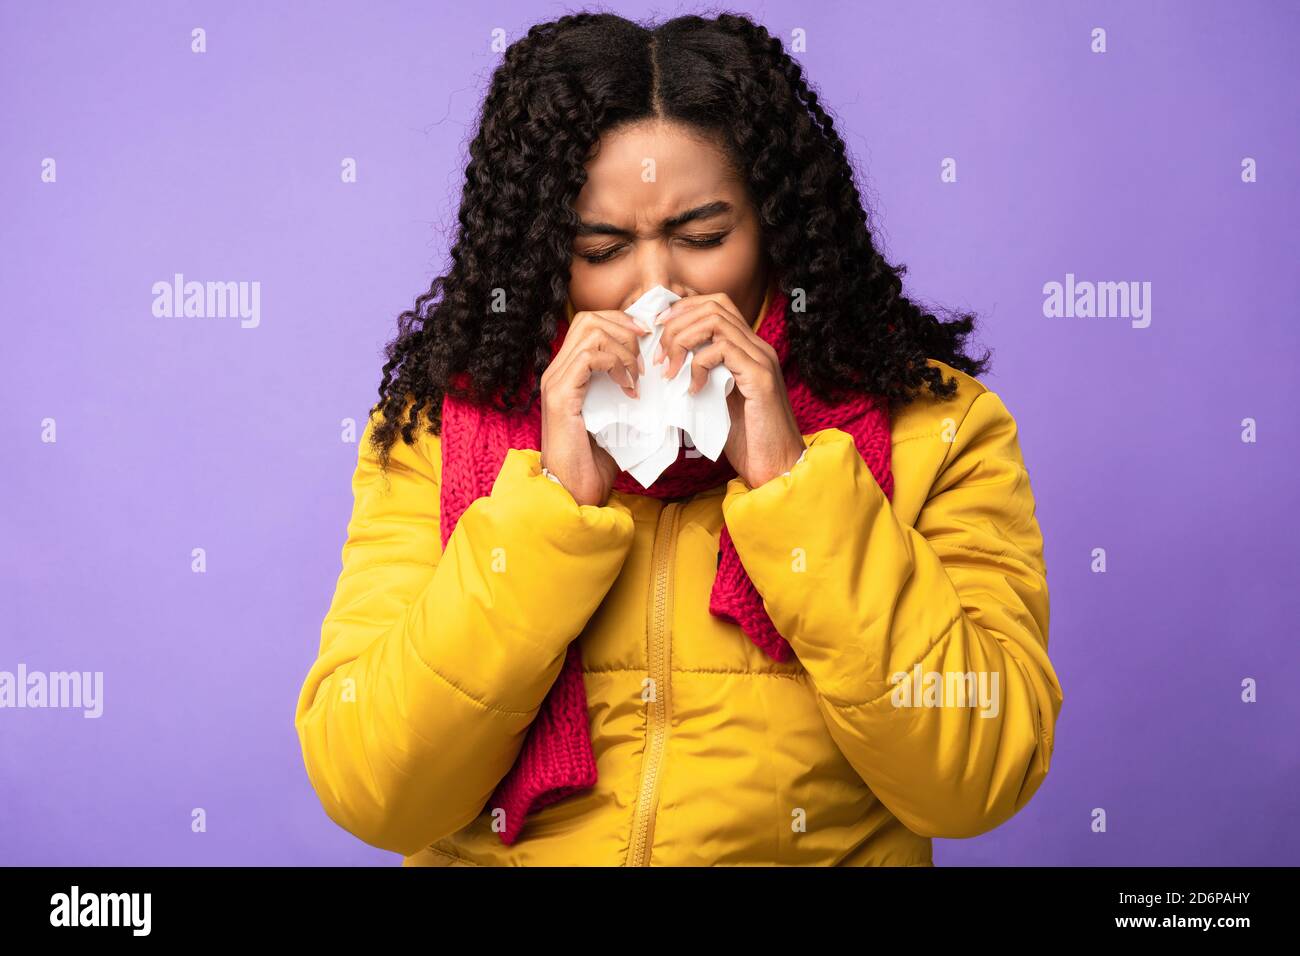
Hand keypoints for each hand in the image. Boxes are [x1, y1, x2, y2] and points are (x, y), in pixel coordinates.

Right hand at [539, 306, 648, 505]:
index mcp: (567, 372)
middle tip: (646, 353)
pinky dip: (616, 365)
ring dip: (624, 348)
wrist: (575, 490)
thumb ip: (624, 390)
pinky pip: (590, 357)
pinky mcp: (561, 395)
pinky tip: (629, 388)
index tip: (647, 338)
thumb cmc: (596, 460)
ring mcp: (555, 381)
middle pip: (588, 319)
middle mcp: (556, 371)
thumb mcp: (616, 416)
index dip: (621, 322)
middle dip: (624, 327)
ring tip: (637, 375)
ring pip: (591, 332)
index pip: (589, 323)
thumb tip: (654, 372)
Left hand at [653, 291, 805, 487]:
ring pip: (715, 321)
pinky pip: (721, 350)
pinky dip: (697, 365)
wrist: (776, 468)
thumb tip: (669, 363)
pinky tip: (692, 390)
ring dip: (683, 340)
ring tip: (670, 369)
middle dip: (678, 323)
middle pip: (714, 305)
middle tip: (660, 354)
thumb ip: (703, 376)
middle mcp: (758, 348)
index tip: (659, 332)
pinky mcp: (759, 377)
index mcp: (749, 350)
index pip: (716, 305)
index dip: (683, 311)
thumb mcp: (717, 399)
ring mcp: (761, 359)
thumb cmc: (746, 440)